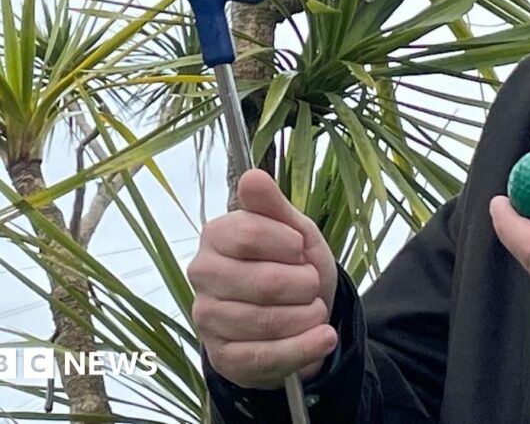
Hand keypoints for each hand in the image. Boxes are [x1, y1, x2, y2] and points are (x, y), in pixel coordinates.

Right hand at [189, 170, 338, 389]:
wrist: (299, 317)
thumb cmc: (293, 266)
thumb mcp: (294, 231)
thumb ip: (274, 206)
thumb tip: (253, 175)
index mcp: (216, 235)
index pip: (250, 234)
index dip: (289, 245)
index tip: (300, 250)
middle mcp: (202, 275)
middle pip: (264, 282)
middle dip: (305, 284)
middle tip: (310, 283)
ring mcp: (207, 318)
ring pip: (268, 322)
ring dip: (308, 316)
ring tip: (315, 309)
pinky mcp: (222, 357)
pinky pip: (266, 356)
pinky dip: (304, 347)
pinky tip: (323, 338)